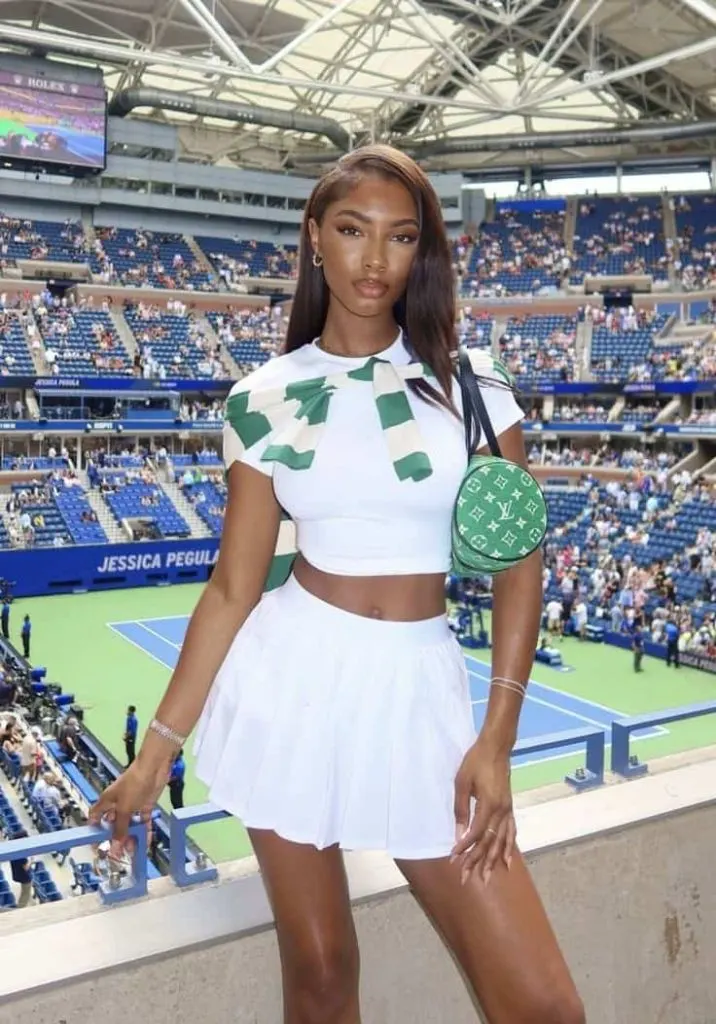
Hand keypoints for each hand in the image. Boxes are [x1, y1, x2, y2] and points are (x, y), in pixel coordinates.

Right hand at [88, 755, 169, 853]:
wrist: (154, 768)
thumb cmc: (134, 783)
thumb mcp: (124, 809)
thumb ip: (120, 828)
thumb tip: (114, 848)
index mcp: (107, 801)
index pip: (95, 816)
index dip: (94, 830)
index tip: (96, 844)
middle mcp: (118, 804)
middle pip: (114, 824)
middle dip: (115, 838)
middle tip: (118, 854)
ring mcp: (132, 804)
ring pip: (129, 824)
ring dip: (130, 837)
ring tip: (132, 852)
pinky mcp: (145, 804)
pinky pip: (142, 821)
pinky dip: (144, 831)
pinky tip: (145, 843)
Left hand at [451, 737, 515, 885]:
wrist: (496, 747)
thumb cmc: (475, 761)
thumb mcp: (462, 782)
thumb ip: (460, 809)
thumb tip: (459, 833)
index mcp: (489, 805)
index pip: (476, 833)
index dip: (465, 847)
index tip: (454, 859)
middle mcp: (502, 811)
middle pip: (489, 842)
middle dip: (477, 861)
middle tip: (467, 878)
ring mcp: (508, 810)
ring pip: (501, 841)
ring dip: (493, 860)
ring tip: (487, 877)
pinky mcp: (510, 807)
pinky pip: (511, 831)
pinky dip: (509, 847)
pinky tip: (507, 860)